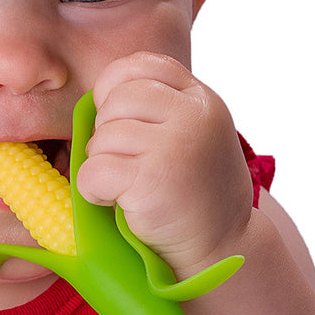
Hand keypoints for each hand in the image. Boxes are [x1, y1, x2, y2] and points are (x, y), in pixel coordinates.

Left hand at [77, 52, 253, 277]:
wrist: (221, 248)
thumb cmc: (192, 190)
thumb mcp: (188, 133)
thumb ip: (156, 106)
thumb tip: (93, 98)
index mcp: (200, 98)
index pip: (140, 65)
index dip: (115, 89)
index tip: (121, 120)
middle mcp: (193, 115)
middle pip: (115, 101)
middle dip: (107, 134)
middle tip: (128, 164)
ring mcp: (175, 146)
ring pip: (101, 138)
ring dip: (103, 166)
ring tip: (130, 187)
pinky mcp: (153, 180)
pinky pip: (93, 171)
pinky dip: (94, 191)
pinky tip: (118, 202)